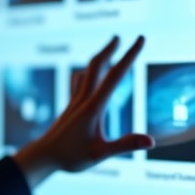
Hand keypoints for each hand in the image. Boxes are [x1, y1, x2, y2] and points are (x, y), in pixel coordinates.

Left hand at [14, 36, 154, 189]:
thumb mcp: (100, 154)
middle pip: (96, 66)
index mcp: (93, 107)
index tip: (140, 40)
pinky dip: (88, 72)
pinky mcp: (71, 107)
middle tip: (122, 37)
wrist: (43, 156)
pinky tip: (88, 74)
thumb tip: (151, 141)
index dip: (129, 56)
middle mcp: (83, 100)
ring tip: (110, 49)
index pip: (114, 76)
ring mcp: (75, 102)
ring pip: (87, 72)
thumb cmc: (70, 157)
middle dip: (110, 49)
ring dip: (100, 58)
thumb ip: (126, 145)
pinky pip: (79, 82)